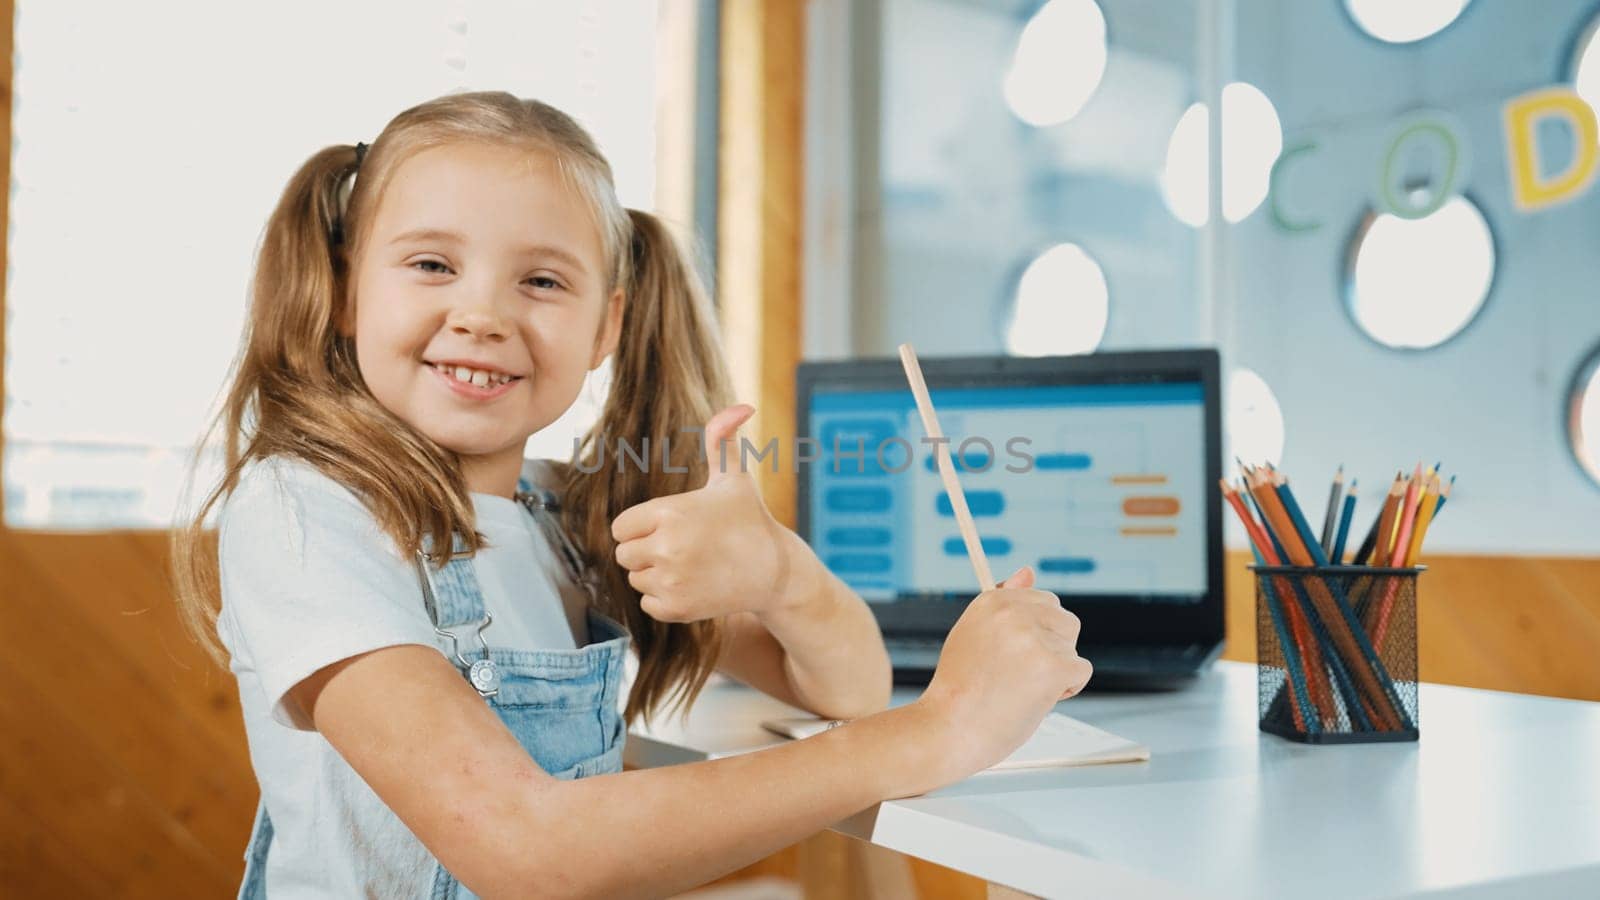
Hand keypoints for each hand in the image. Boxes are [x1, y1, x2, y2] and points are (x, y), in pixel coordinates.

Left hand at [610, 404, 793, 623]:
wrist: (775, 572)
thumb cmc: (750, 520)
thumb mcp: (734, 478)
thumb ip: (723, 440)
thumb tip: (742, 406)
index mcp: (669, 512)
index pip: (620, 527)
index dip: (640, 528)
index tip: (666, 529)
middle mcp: (666, 547)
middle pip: (624, 555)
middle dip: (645, 552)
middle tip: (679, 549)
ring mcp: (670, 580)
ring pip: (636, 580)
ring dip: (655, 576)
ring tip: (689, 567)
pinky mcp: (677, 608)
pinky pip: (647, 604)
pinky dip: (664, 600)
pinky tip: (692, 587)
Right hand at [911, 566, 1092, 784]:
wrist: (949, 730)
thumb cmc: (961, 689)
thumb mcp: (974, 634)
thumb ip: (1004, 603)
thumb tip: (1028, 571)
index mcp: (993, 600)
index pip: (1044, 601)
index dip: (1036, 634)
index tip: (1016, 655)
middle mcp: (1014, 612)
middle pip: (1065, 621)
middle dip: (1052, 648)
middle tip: (1018, 676)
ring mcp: (1034, 638)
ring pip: (1073, 648)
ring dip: (1057, 671)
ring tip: (1020, 690)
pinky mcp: (1053, 665)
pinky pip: (1081, 671)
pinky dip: (1067, 690)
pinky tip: (1035, 700)